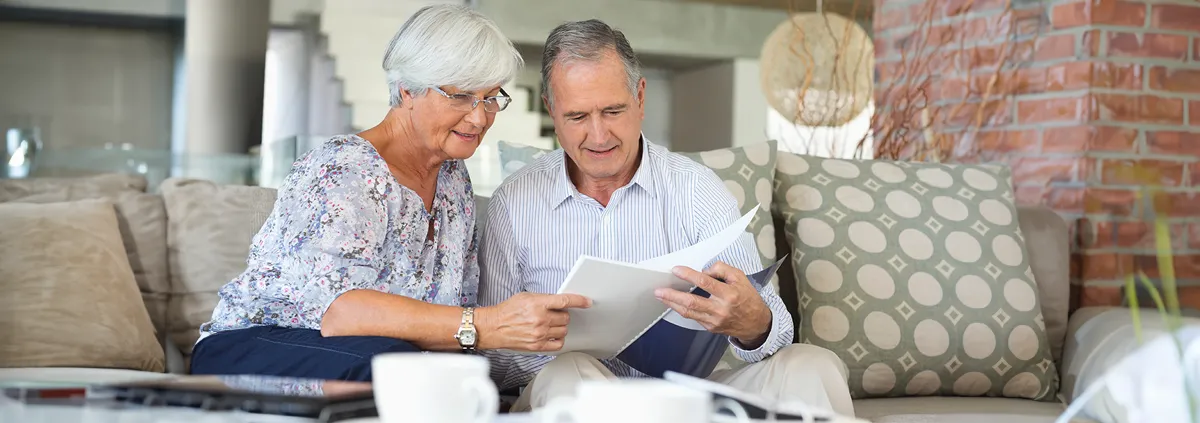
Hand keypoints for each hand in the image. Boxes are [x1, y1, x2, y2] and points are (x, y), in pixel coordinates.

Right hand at [475, 292, 590, 351]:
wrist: (493, 327)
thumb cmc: (507, 311)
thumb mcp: (525, 297)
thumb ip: (543, 299)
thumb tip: (559, 302)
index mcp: (538, 304)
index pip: (564, 301)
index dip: (579, 300)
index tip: (587, 301)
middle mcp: (540, 319)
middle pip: (566, 317)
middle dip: (562, 314)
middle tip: (553, 314)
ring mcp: (540, 333)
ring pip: (564, 330)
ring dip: (560, 326)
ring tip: (549, 324)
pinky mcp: (538, 345)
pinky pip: (559, 343)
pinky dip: (558, 338)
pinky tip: (551, 334)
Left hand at [655, 261, 771, 345]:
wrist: (756, 323)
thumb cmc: (747, 298)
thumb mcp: (740, 277)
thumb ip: (722, 269)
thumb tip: (703, 270)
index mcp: (729, 294)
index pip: (705, 283)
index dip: (689, 275)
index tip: (676, 270)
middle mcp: (720, 309)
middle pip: (691, 302)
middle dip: (672, 295)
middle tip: (659, 290)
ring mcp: (714, 320)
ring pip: (688, 312)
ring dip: (672, 304)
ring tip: (661, 296)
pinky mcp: (710, 327)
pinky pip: (693, 317)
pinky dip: (681, 310)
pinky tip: (674, 303)